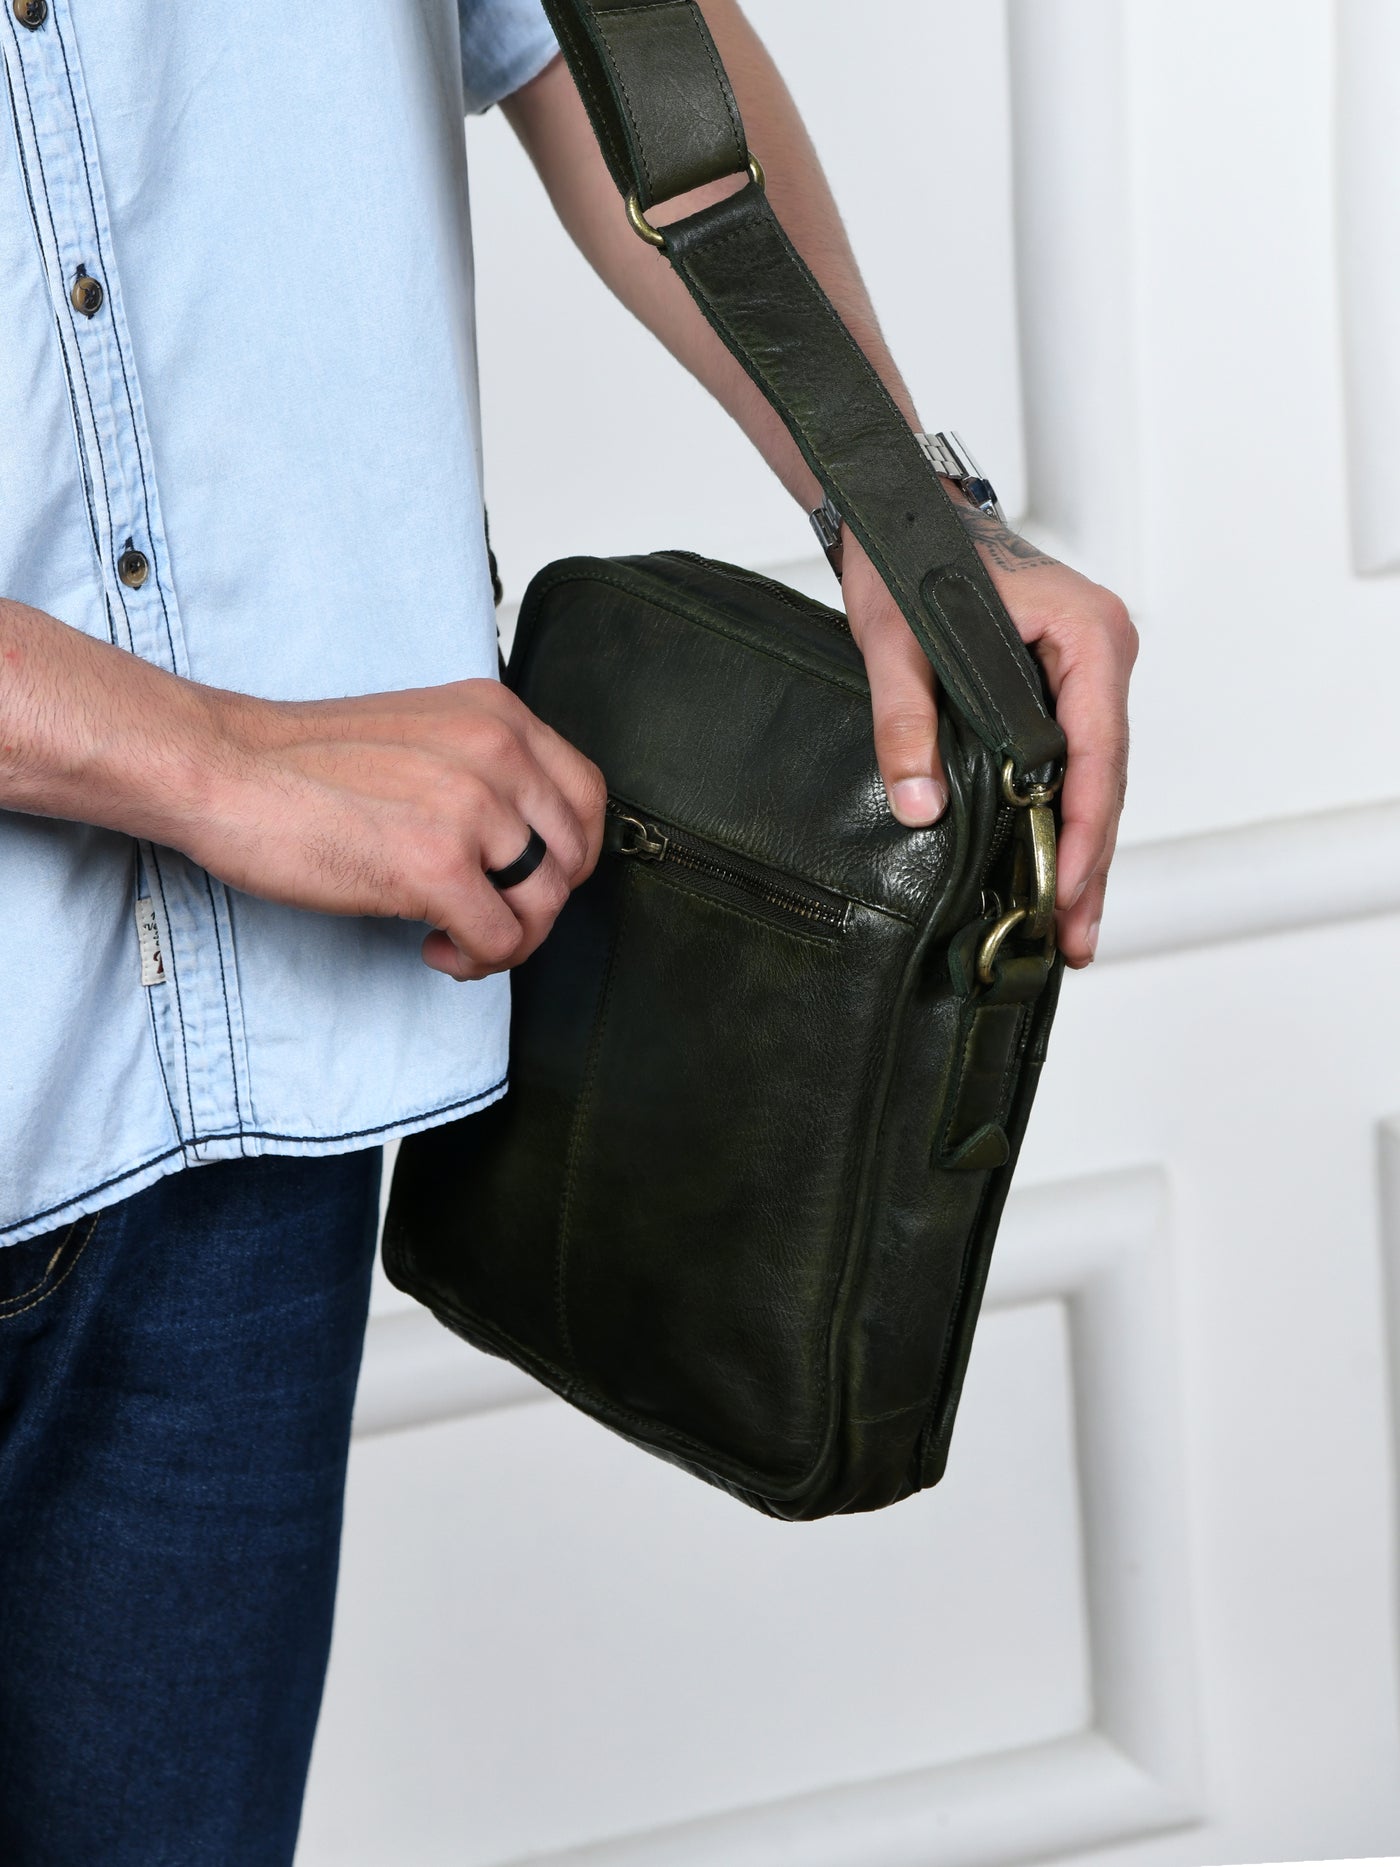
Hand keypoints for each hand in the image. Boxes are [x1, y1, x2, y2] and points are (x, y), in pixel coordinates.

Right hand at [191, 680, 606, 980]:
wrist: (222, 768)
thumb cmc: (301, 762)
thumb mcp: (420, 734)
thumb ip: (480, 770)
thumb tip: (523, 841)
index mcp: (497, 715)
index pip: (587, 795)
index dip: (569, 853)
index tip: (530, 879)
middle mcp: (497, 753)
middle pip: (573, 857)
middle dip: (539, 904)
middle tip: (491, 917)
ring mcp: (471, 808)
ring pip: (545, 905)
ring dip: (508, 939)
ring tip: (457, 938)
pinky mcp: (437, 865)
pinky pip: (500, 940)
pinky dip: (475, 961)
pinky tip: (433, 948)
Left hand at [839, 511, 1136, 967]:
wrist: (900, 510)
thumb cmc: (909, 554)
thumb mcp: (895, 640)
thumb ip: (905, 721)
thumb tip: (918, 807)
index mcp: (1086, 634)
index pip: (1097, 749)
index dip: (1083, 828)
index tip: (1065, 888)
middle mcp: (1101, 654)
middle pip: (1106, 778)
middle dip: (1088, 863)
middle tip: (1075, 942)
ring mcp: (1086, 674)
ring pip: (1093, 779)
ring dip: (1079, 852)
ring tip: (1069, 931)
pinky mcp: (1062, 690)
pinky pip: (1072, 764)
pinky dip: (1062, 820)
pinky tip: (1049, 873)